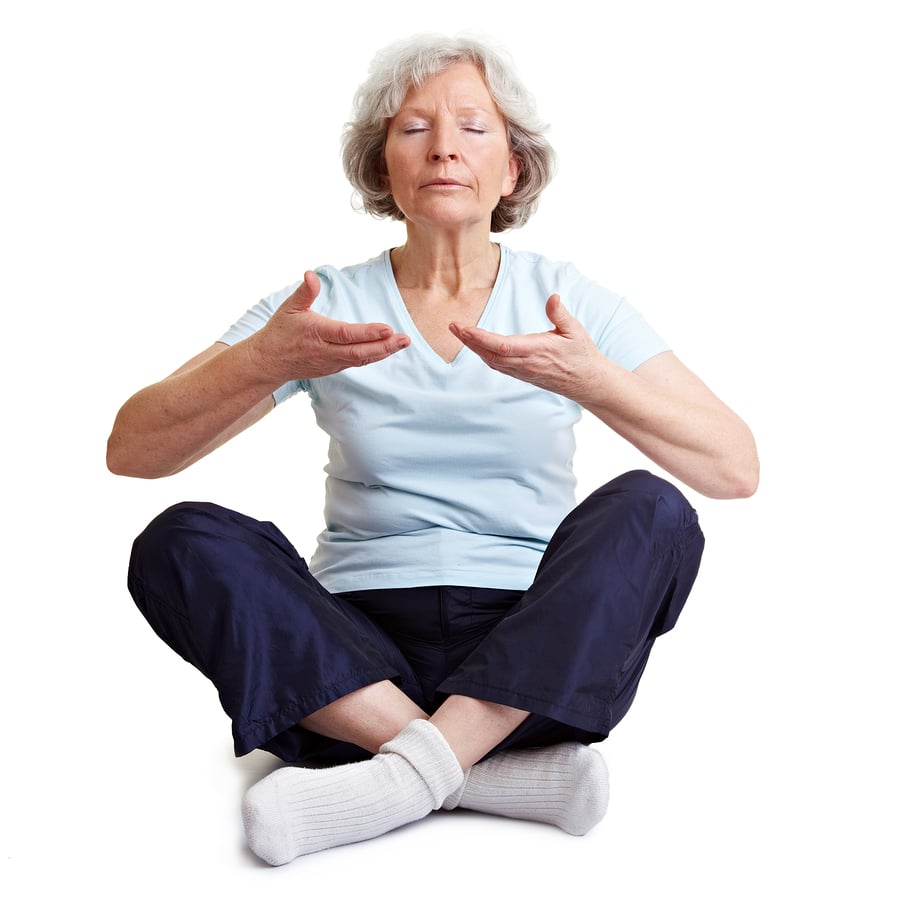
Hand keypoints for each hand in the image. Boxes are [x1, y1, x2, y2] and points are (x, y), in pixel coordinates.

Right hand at [249, 271, 409, 380]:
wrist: (270, 362)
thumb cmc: (281, 331)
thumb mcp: (289, 307)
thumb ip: (304, 292)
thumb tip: (311, 274)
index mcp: (317, 333)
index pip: (346, 334)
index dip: (367, 333)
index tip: (387, 328)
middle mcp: (326, 351)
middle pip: (360, 352)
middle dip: (384, 347)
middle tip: (405, 339)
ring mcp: (332, 362)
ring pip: (362, 359)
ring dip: (384, 352)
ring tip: (403, 343)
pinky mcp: (334, 368)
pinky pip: (358, 363)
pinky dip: (374, 356)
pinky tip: (388, 349)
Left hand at [450, 294, 603, 401]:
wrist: (587, 382)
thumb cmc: (582, 355)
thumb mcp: (575, 331)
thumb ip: (560, 315)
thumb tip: (552, 297)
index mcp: (537, 351)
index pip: (502, 345)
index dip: (480, 338)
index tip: (464, 328)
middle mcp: (526, 364)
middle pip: (490, 354)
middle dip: (469, 340)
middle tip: (452, 326)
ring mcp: (523, 371)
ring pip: (491, 361)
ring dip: (473, 348)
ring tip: (459, 332)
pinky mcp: (522, 374)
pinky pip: (498, 365)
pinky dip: (484, 355)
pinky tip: (476, 346)